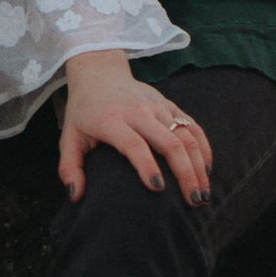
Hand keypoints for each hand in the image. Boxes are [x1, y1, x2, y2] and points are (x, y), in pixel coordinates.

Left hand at [57, 54, 211, 204]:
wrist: (99, 74)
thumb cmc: (83, 112)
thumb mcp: (68, 137)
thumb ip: (69, 167)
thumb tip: (75, 196)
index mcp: (111, 120)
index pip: (134, 144)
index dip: (146, 165)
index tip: (158, 188)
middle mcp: (138, 111)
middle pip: (169, 142)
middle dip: (185, 173)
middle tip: (193, 202)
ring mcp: (157, 106)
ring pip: (186, 135)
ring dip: (198, 165)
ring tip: (203, 194)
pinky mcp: (169, 104)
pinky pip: (192, 126)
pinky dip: (203, 148)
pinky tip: (206, 170)